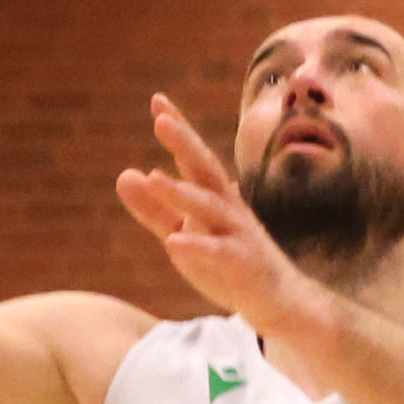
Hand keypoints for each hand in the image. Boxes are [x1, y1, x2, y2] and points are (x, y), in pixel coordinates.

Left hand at [113, 94, 312, 333]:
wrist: (278, 302)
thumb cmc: (229, 263)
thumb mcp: (184, 233)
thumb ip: (154, 210)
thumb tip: (124, 174)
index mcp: (214, 197)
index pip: (194, 158)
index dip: (179, 130)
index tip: (158, 101)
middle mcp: (229, 208)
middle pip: (206, 170)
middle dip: (185, 143)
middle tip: (162, 120)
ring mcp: (239, 234)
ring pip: (210, 208)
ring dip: (182, 193)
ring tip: (154, 178)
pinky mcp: (243, 264)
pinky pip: (218, 253)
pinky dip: (198, 247)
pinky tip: (174, 242)